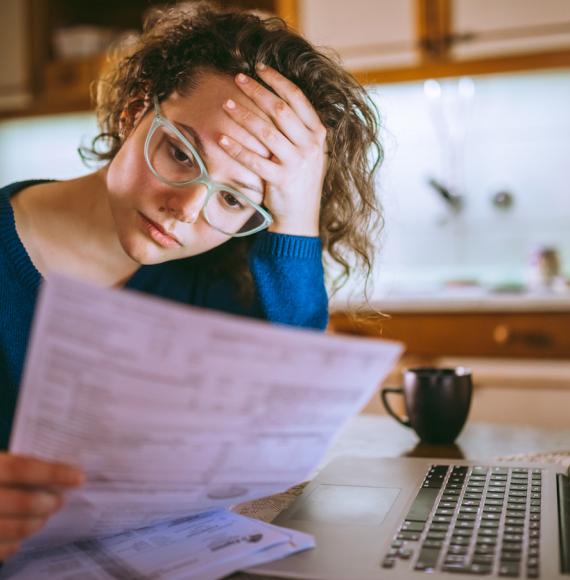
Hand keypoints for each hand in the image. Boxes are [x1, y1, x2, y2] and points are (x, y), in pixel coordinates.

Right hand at [0, 453, 83, 560]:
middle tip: (58, 502)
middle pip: (22, 501)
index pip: (22, 468)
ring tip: (41, 519)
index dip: (53, 473)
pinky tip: (18, 539)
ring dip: (34, 524)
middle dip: (47, 503)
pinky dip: (13, 545)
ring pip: (13, 529)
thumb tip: (58, 475)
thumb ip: (16, 468)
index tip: (78, 477)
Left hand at [220, 65, 326, 236]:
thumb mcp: (309, 152)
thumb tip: (275, 98)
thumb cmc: (300, 180)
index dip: (277, 80)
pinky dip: (237, 148)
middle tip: (238, 78)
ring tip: (226, 104)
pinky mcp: (281, 180)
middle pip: (280, 110)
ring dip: (244, 116)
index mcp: (318, 134)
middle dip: (257, 91)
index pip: (297, 99)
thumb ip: (298, 128)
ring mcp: (297, 164)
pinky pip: (255, 160)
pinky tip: (221, 138)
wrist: (301, 216)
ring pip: (266, 132)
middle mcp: (310, 146)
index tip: (259, 68)